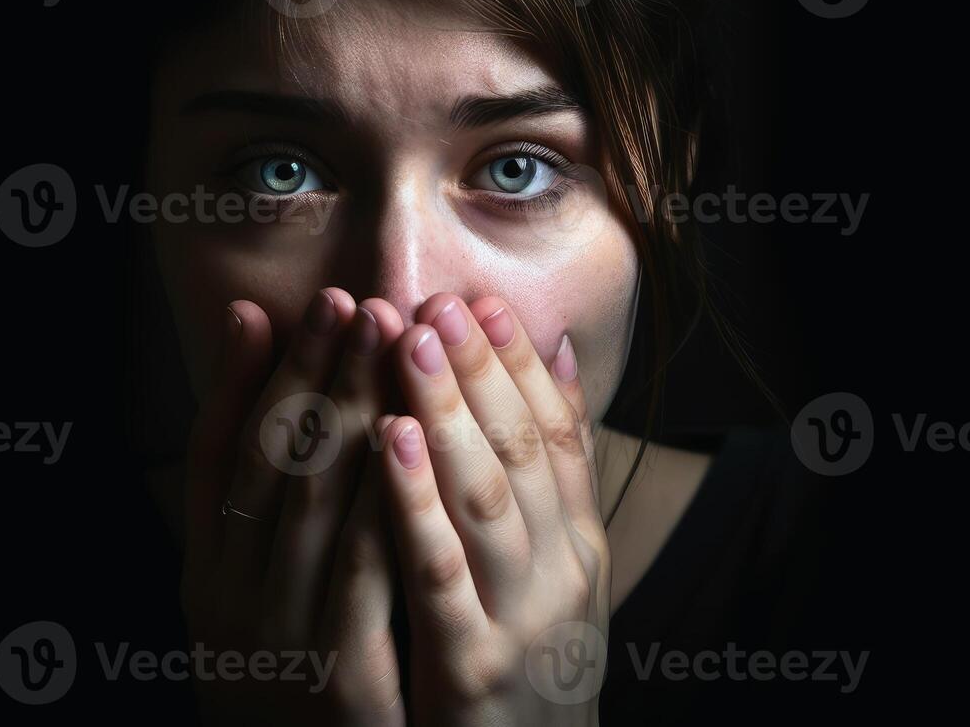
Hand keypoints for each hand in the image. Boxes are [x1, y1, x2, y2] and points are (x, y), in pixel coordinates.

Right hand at [180, 287, 408, 725]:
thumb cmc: (285, 683)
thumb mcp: (243, 604)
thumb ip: (249, 516)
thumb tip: (262, 399)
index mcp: (202, 575)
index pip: (216, 455)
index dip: (245, 379)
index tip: (281, 307)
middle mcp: (228, 599)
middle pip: (269, 463)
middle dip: (313, 373)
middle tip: (351, 299)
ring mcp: (280, 637)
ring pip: (314, 500)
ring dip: (352, 407)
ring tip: (385, 334)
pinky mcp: (339, 677)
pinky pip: (363, 571)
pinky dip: (384, 498)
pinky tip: (409, 435)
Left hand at [373, 294, 610, 725]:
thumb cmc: (529, 670)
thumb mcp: (557, 574)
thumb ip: (557, 472)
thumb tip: (559, 357)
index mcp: (578, 546)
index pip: (556, 433)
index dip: (520, 363)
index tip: (483, 299)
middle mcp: (562, 574)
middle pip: (522, 449)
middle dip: (479, 368)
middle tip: (438, 300)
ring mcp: (522, 620)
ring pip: (486, 494)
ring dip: (449, 409)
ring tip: (412, 339)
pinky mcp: (474, 667)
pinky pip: (440, 571)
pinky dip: (417, 499)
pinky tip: (390, 439)